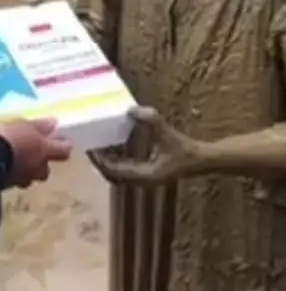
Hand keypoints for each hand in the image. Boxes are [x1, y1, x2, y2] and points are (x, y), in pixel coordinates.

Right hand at [0, 117, 71, 187]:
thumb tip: (54, 124)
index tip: (58, 140)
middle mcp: (39, 167)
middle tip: (32, 151)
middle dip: (42, 161)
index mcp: (45, 150)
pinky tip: (4, 165)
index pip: (64, 151)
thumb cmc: (7, 137)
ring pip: (30, 176)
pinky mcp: (9, 185)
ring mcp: (24, 179)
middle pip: (46, 168)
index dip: (63, 145)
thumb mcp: (22, 124)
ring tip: (15, 159)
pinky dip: (13, 173)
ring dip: (26, 169)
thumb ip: (39, 125)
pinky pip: (15, 179)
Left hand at [88, 106, 209, 183]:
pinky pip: (123, 169)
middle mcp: (141, 181)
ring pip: (116, 173)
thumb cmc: (186, 149)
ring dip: (106, 160)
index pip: (114, 171)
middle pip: (111, 174)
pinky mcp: (145, 174)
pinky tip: (111, 144)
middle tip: (88, 143)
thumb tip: (131, 109)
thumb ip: (151, 120)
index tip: (89, 147)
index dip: (100, 160)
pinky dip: (114, 159)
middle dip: (99, 160)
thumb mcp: (167, 133)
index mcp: (145, 176)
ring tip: (96, 143)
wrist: (202, 160)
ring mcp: (143, 179)